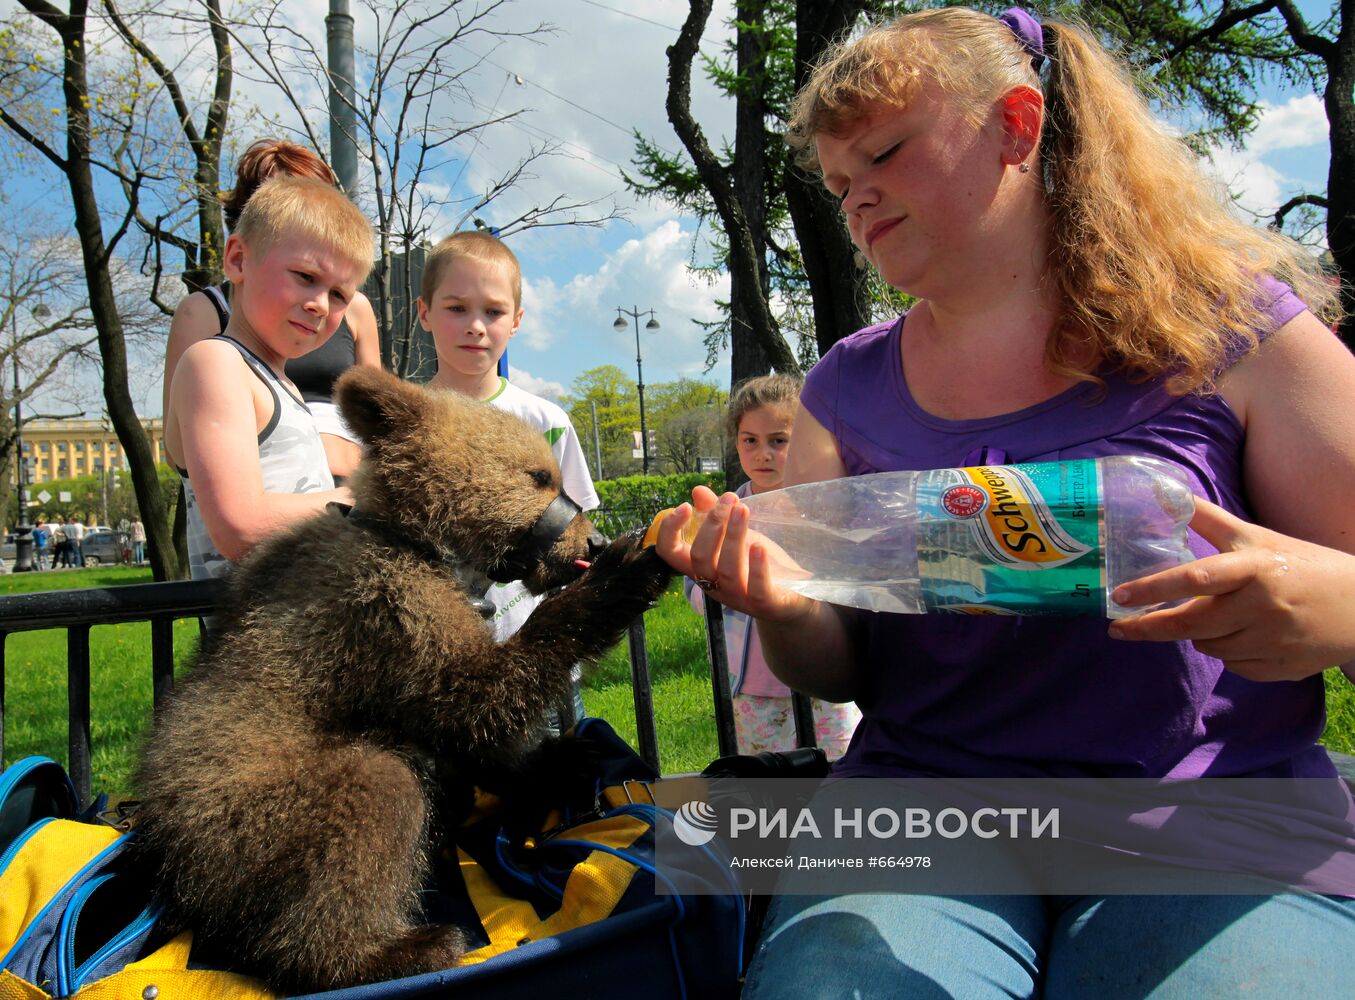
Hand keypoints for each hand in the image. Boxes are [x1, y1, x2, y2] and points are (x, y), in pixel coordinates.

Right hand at [654, 485, 815, 623]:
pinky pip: (756, 590)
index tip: (685, 506)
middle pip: (700, 557)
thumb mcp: (735, 537)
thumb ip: (714, 515)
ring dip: (734, 536)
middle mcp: (713, 586)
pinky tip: (759, 545)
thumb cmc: (755, 564)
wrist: (790, 599)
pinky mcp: (763, 604)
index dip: (670, 530)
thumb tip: (698, 491)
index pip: (670, 554)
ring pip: (727, 570)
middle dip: (713, 523)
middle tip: (729, 499)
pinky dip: (757, 567)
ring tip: (743, 510)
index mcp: (701, 568)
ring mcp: (737, 598)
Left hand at [1108, 496, 1354, 680]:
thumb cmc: (1300, 564)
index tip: (1119, 597)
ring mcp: (1273, 641)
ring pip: (1208, 646)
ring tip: (1215, 616)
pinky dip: (1227, 652)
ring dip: (1197, 634)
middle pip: (1191, 624)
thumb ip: (1208, 519)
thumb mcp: (1256, 537)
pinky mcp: (1281, 668)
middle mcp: (1262, 606)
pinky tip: (1244, 635)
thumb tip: (1163, 491)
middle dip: (1149, 628)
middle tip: (1118, 629)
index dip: (1154, 588)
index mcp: (1255, 567)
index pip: (1196, 578)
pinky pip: (1233, 666)